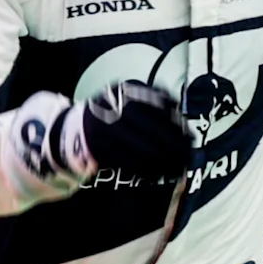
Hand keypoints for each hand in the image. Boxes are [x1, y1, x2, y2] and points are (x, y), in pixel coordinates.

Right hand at [56, 79, 190, 184]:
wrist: (71, 132)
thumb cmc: (112, 117)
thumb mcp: (127, 99)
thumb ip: (155, 105)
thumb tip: (186, 126)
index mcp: (124, 89)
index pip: (160, 104)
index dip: (179, 122)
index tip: (191, 135)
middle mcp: (113, 107)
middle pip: (155, 128)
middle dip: (177, 144)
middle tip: (192, 155)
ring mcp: (105, 129)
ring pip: (146, 149)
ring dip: (167, 161)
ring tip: (181, 168)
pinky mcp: (100, 151)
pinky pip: (132, 164)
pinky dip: (150, 170)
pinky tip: (162, 174)